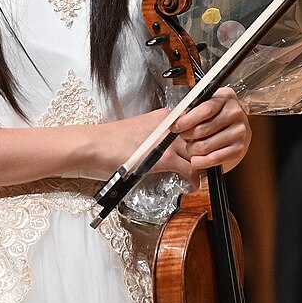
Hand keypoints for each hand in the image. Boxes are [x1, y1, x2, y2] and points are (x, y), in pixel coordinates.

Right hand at [104, 88, 250, 183]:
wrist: (93, 144)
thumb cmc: (109, 141)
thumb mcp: (139, 133)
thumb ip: (156, 138)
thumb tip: (167, 149)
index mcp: (163, 117)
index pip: (194, 125)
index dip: (201, 139)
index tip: (203, 150)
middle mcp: (168, 124)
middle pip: (199, 137)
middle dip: (206, 152)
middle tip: (209, 165)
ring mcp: (167, 140)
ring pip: (198, 152)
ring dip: (203, 165)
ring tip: (203, 175)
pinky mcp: (163, 157)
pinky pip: (190, 168)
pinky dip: (194, 178)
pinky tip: (193, 185)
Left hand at [170, 86, 250, 174]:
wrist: (236, 130)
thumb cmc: (217, 117)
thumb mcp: (207, 105)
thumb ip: (193, 110)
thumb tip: (176, 121)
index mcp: (226, 98)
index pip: (205, 109)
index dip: (187, 120)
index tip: (175, 126)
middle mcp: (235, 113)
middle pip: (203, 129)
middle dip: (187, 136)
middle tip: (183, 136)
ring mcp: (239, 132)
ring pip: (206, 146)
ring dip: (193, 149)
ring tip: (191, 147)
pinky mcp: (239, 149)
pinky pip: (213, 158)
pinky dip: (200, 161)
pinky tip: (196, 159)